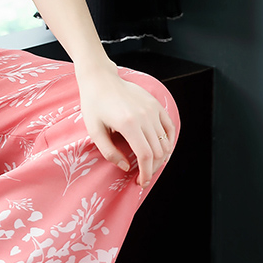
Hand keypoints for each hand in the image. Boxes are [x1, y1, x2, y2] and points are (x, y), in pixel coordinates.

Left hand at [76, 64, 176, 188]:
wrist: (100, 79)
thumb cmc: (93, 104)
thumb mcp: (94, 130)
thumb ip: (109, 152)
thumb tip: (126, 167)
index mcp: (128, 124)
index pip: (145, 156)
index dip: (146, 173)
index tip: (140, 182)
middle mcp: (144, 117)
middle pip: (158, 152)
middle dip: (152, 169)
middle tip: (142, 176)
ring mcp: (153, 110)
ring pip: (165, 142)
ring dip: (160, 158)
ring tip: (149, 165)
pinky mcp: (156, 105)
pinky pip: (169, 127)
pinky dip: (169, 141)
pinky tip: (161, 150)